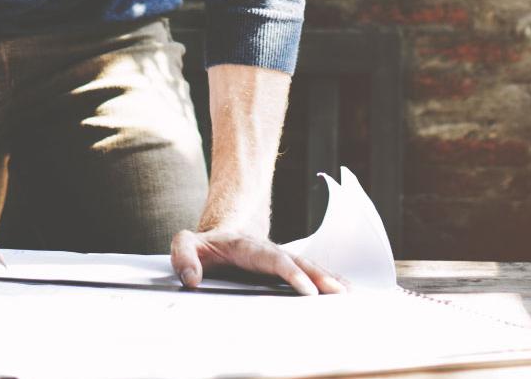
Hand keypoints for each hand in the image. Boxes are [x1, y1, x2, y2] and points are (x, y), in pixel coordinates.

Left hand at [170, 228, 344, 295]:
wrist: (218, 236)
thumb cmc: (204, 246)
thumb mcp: (185, 245)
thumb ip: (183, 257)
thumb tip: (191, 279)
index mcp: (248, 247)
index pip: (273, 260)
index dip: (291, 274)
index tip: (307, 290)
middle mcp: (269, 251)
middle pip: (298, 262)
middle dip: (319, 278)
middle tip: (337, 293)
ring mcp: (280, 258)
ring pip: (308, 266)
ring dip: (328, 279)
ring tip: (346, 293)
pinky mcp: (285, 267)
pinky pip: (309, 271)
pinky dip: (327, 278)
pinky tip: (344, 289)